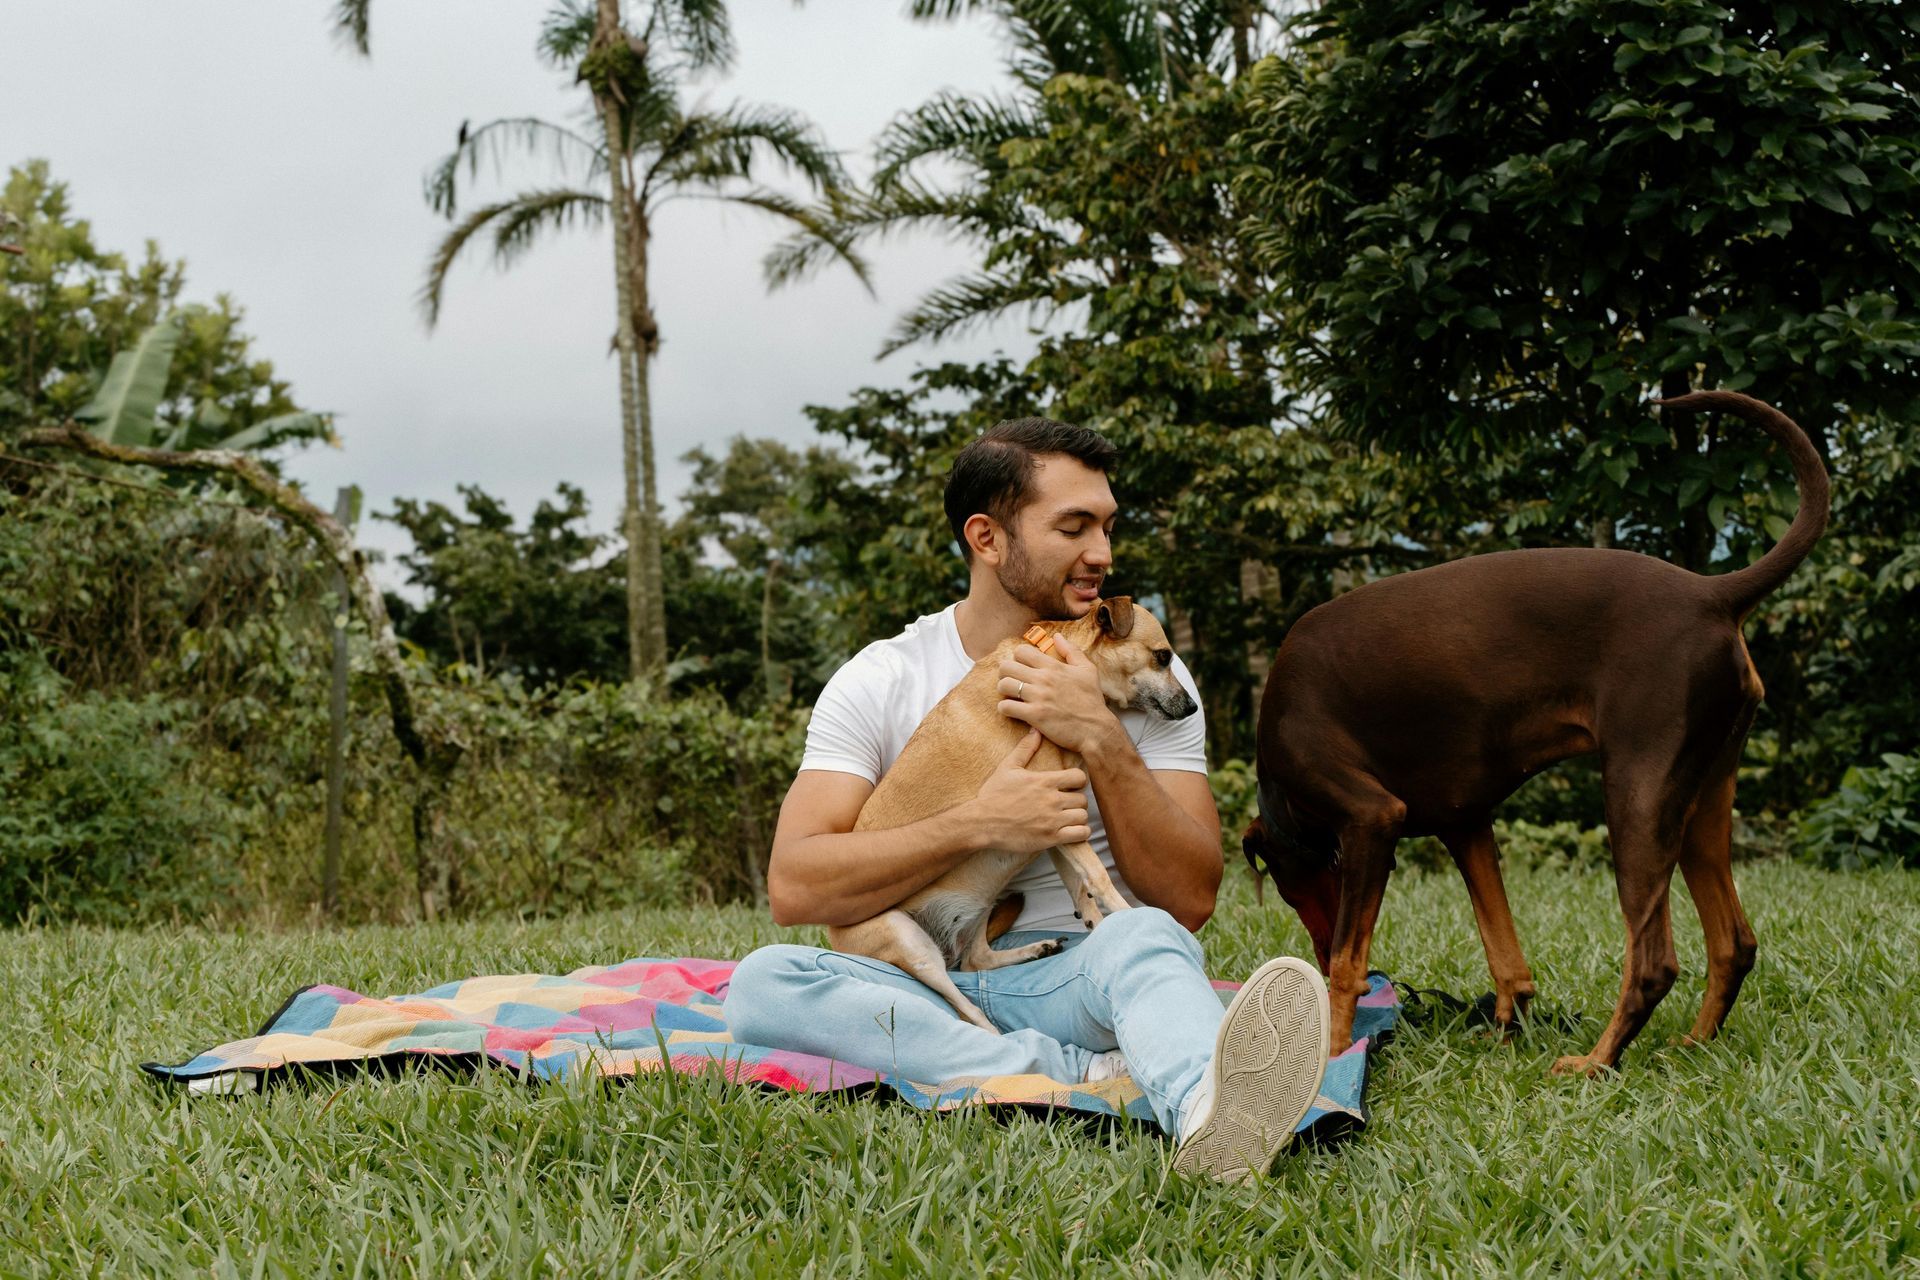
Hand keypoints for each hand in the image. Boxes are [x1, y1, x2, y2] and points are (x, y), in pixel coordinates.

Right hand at [968, 730, 1090, 853]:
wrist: (981, 823)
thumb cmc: (993, 795)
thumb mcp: (1008, 768)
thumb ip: (1025, 749)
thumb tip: (1036, 730)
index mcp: (1044, 781)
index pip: (1080, 777)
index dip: (1078, 781)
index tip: (1070, 786)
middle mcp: (1052, 799)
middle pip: (1083, 799)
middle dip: (1076, 802)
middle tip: (1066, 805)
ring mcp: (1052, 820)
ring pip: (1083, 817)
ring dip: (1077, 818)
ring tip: (1067, 819)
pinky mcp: (1051, 838)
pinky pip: (1080, 834)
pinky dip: (1079, 834)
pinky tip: (1069, 832)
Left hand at [996, 633, 1120, 754]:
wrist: (1096, 729)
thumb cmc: (1092, 700)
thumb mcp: (1088, 670)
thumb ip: (1072, 651)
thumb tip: (1057, 636)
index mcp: (1053, 667)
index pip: (1021, 651)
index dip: (1018, 658)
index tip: (1023, 667)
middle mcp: (1043, 679)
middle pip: (1007, 666)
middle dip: (1006, 673)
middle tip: (1012, 681)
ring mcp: (1037, 697)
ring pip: (1004, 685)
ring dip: (1004, 690)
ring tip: (1011, 695)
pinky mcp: (1034, 716)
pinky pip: (1006, 707)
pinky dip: (1005, 708)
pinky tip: (1013, 710)